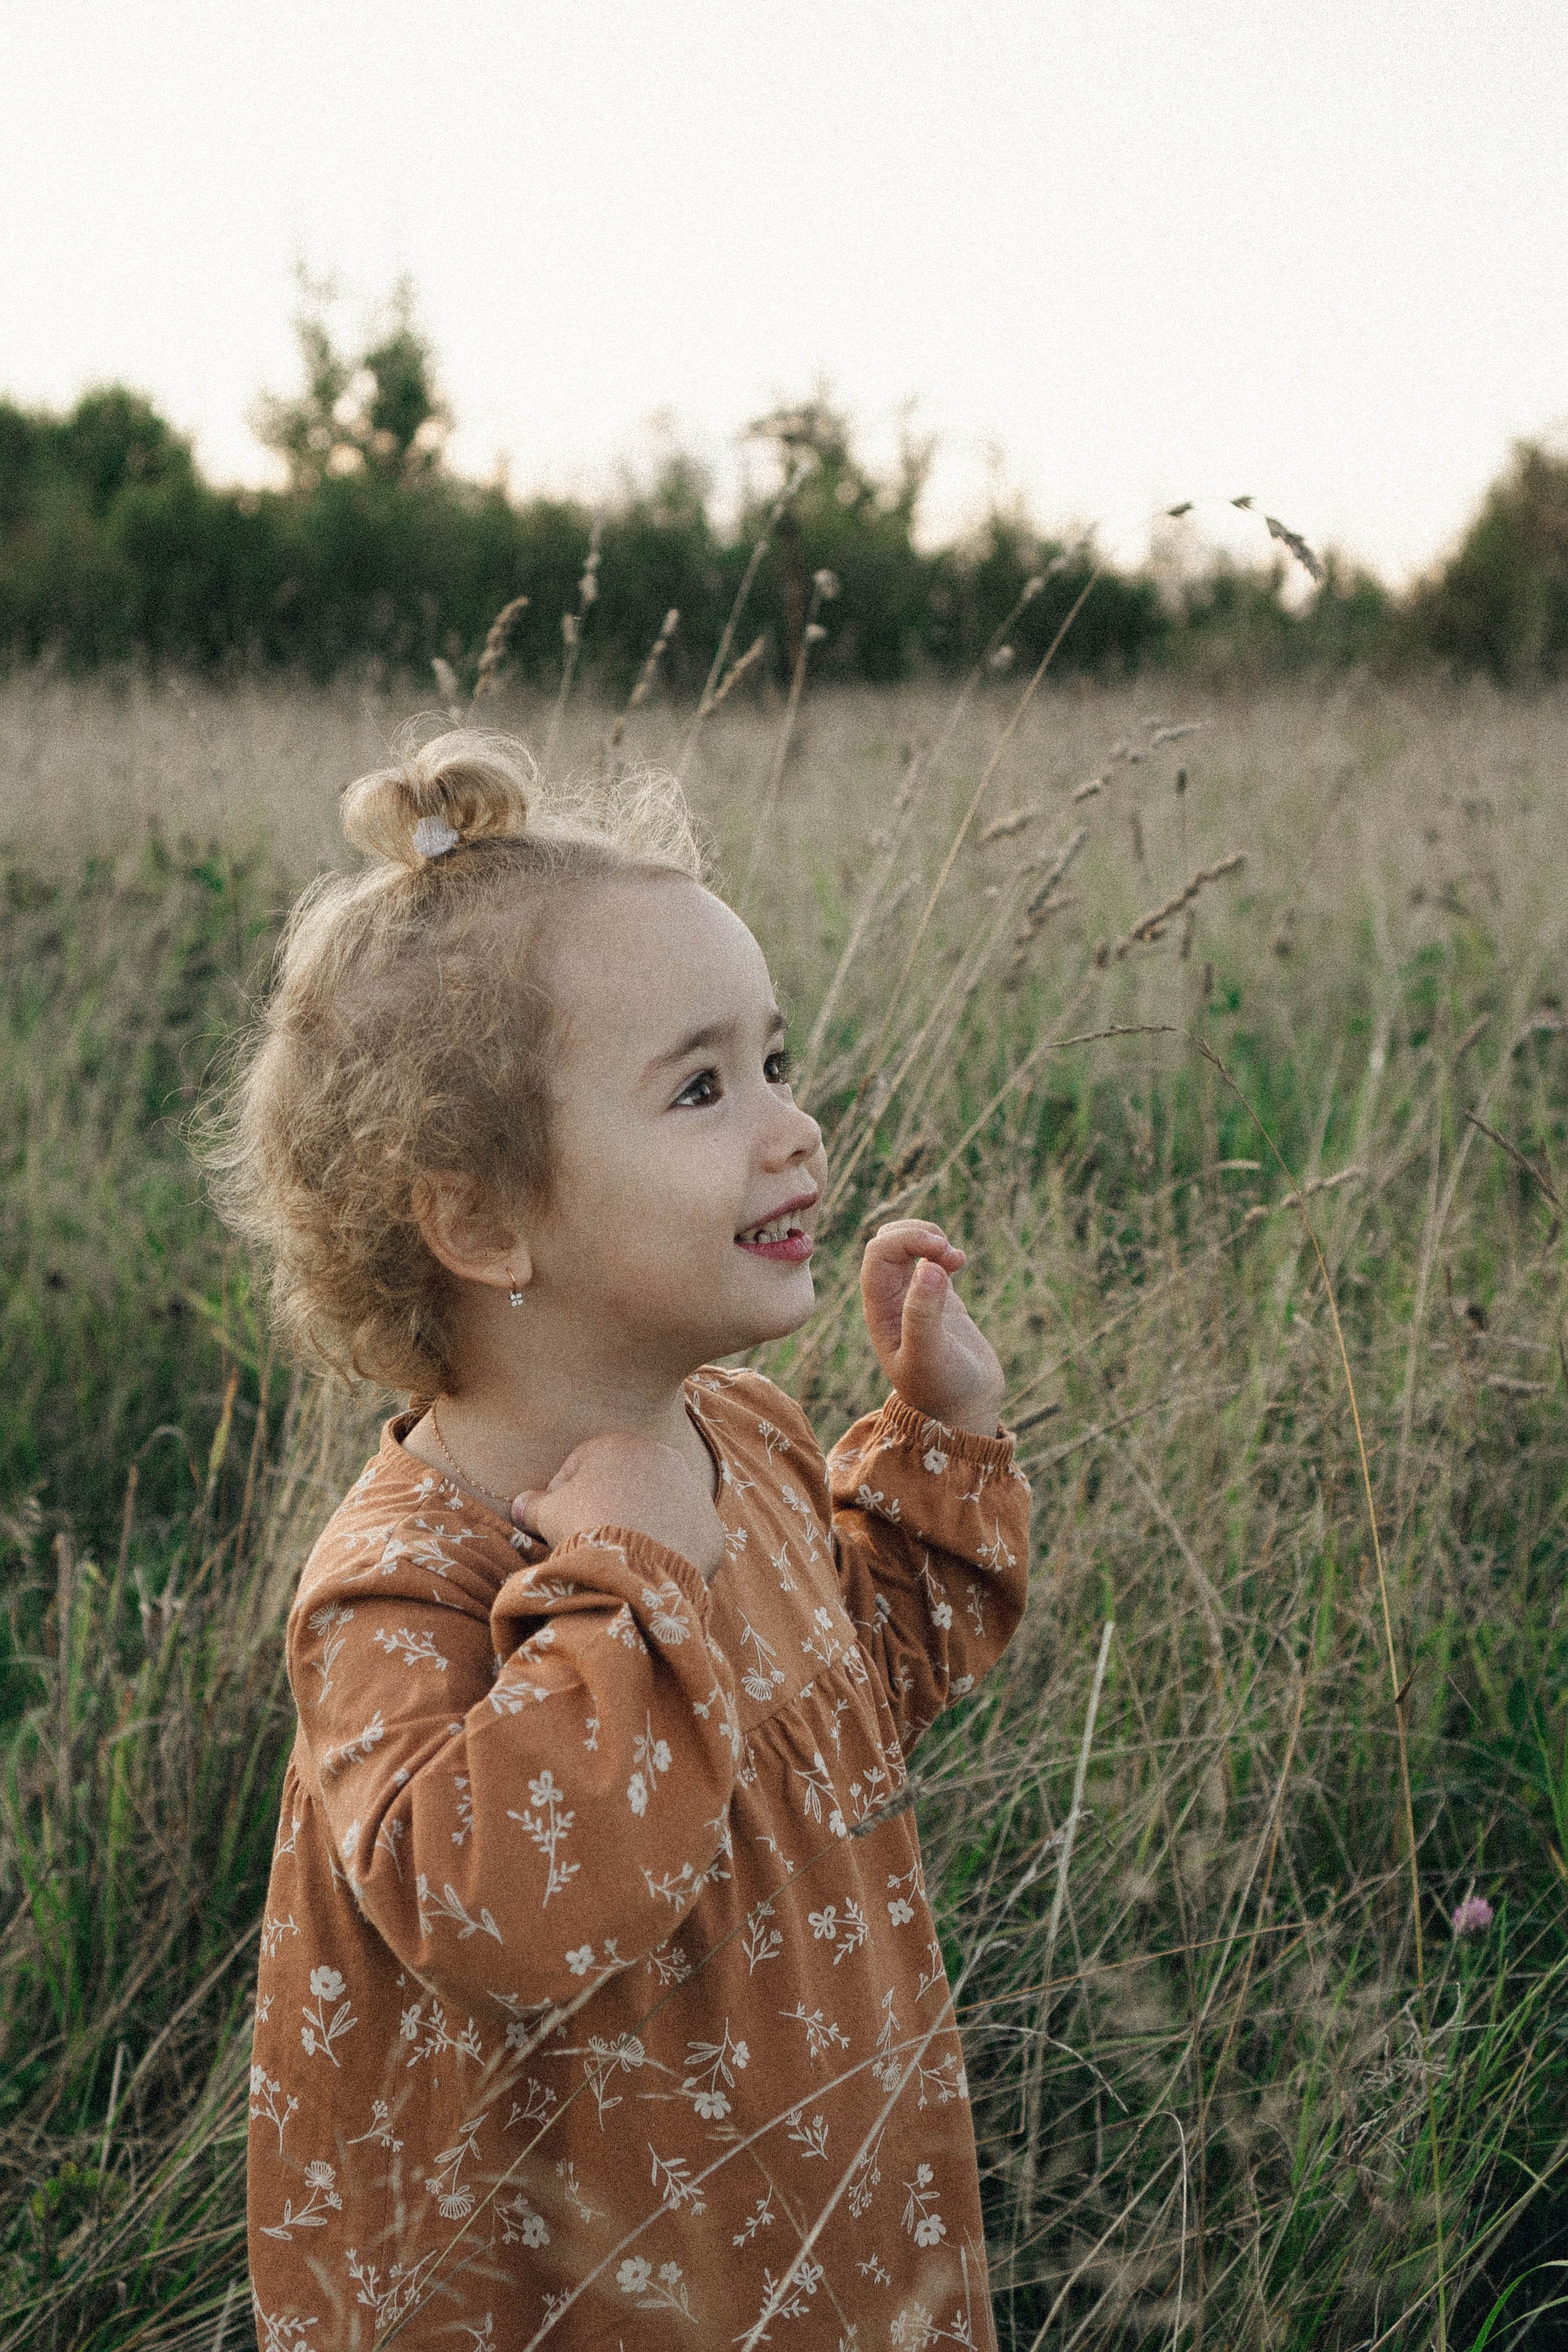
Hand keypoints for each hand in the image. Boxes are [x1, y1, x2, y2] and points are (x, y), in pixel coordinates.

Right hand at [512, 1435, 727, 1583]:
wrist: (636, 1571)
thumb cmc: (585, 1529)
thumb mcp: (547, 1514)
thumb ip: (533, 1505)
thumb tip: (520, 1504)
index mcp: (618, 1445)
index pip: (581, 1467)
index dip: (564, 1498)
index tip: (559, 1525)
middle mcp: (663, 1457)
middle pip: (625, 1485)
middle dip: (608, 1509)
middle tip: (592, 1543)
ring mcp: (693, 1492)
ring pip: (659, 1509)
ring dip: (642, 1527)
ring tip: (622, 1559)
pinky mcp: (711, 1527)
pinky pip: (685, 1537)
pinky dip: (670, 1551)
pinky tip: (651, 1570)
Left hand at [860, 1220, 1005, 1435]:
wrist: (963, 1410)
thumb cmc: (942, 1389)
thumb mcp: (929, 1356)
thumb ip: (924, 1314)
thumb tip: (928, 1268)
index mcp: (879, 1309)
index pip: (879, 1253)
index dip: (906, 1239)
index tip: (940, 1252)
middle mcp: (891, 1300)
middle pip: (889, 1241)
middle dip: (918, 1235)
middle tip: (948, 1253)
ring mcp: (913, 1297)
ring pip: (906, 1246)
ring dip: (930, 1238)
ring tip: (955, 1258)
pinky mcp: (938, 1298)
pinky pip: (929, 1259)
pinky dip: (943, 1250)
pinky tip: (959, 1262)